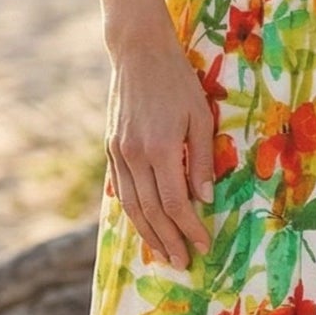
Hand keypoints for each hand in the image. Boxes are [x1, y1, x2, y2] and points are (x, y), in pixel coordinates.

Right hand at [103, 29, 215, 271]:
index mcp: (161, 148)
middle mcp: (135, 155)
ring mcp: (118, 152)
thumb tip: (204, 199)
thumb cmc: (178, 80)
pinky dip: (132, 212)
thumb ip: (202, 160)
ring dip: (148, 234)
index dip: (190, 228)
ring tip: (164, 254)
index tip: (204, 245)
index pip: (175, 203)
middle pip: (151, 211)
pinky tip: (143, 225)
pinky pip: (120, 189)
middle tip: (183, 262)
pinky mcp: (111, 148)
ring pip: (131, 205)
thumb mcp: (200, 117)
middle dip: (168, 240)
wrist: (138, 52)